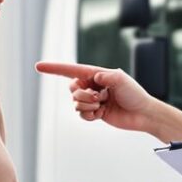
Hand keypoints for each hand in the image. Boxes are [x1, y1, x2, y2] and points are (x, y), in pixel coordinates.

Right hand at [36, 62, 169, 138]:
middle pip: (72, 89)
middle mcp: (92, 85)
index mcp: (96, 74)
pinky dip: (89, 115)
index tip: (38, 66)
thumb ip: (106, 76)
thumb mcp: (122, 80)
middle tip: (100, 97)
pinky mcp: (94, 112)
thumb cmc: (135, 94)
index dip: (54, 68)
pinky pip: (81, 114)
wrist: (142, 114)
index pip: (71, 70)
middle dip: (83, 94)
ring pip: (76, 103)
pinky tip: (100, 114)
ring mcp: (92, 99)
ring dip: (89, 105)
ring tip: (103, 105)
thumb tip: (94, 78)